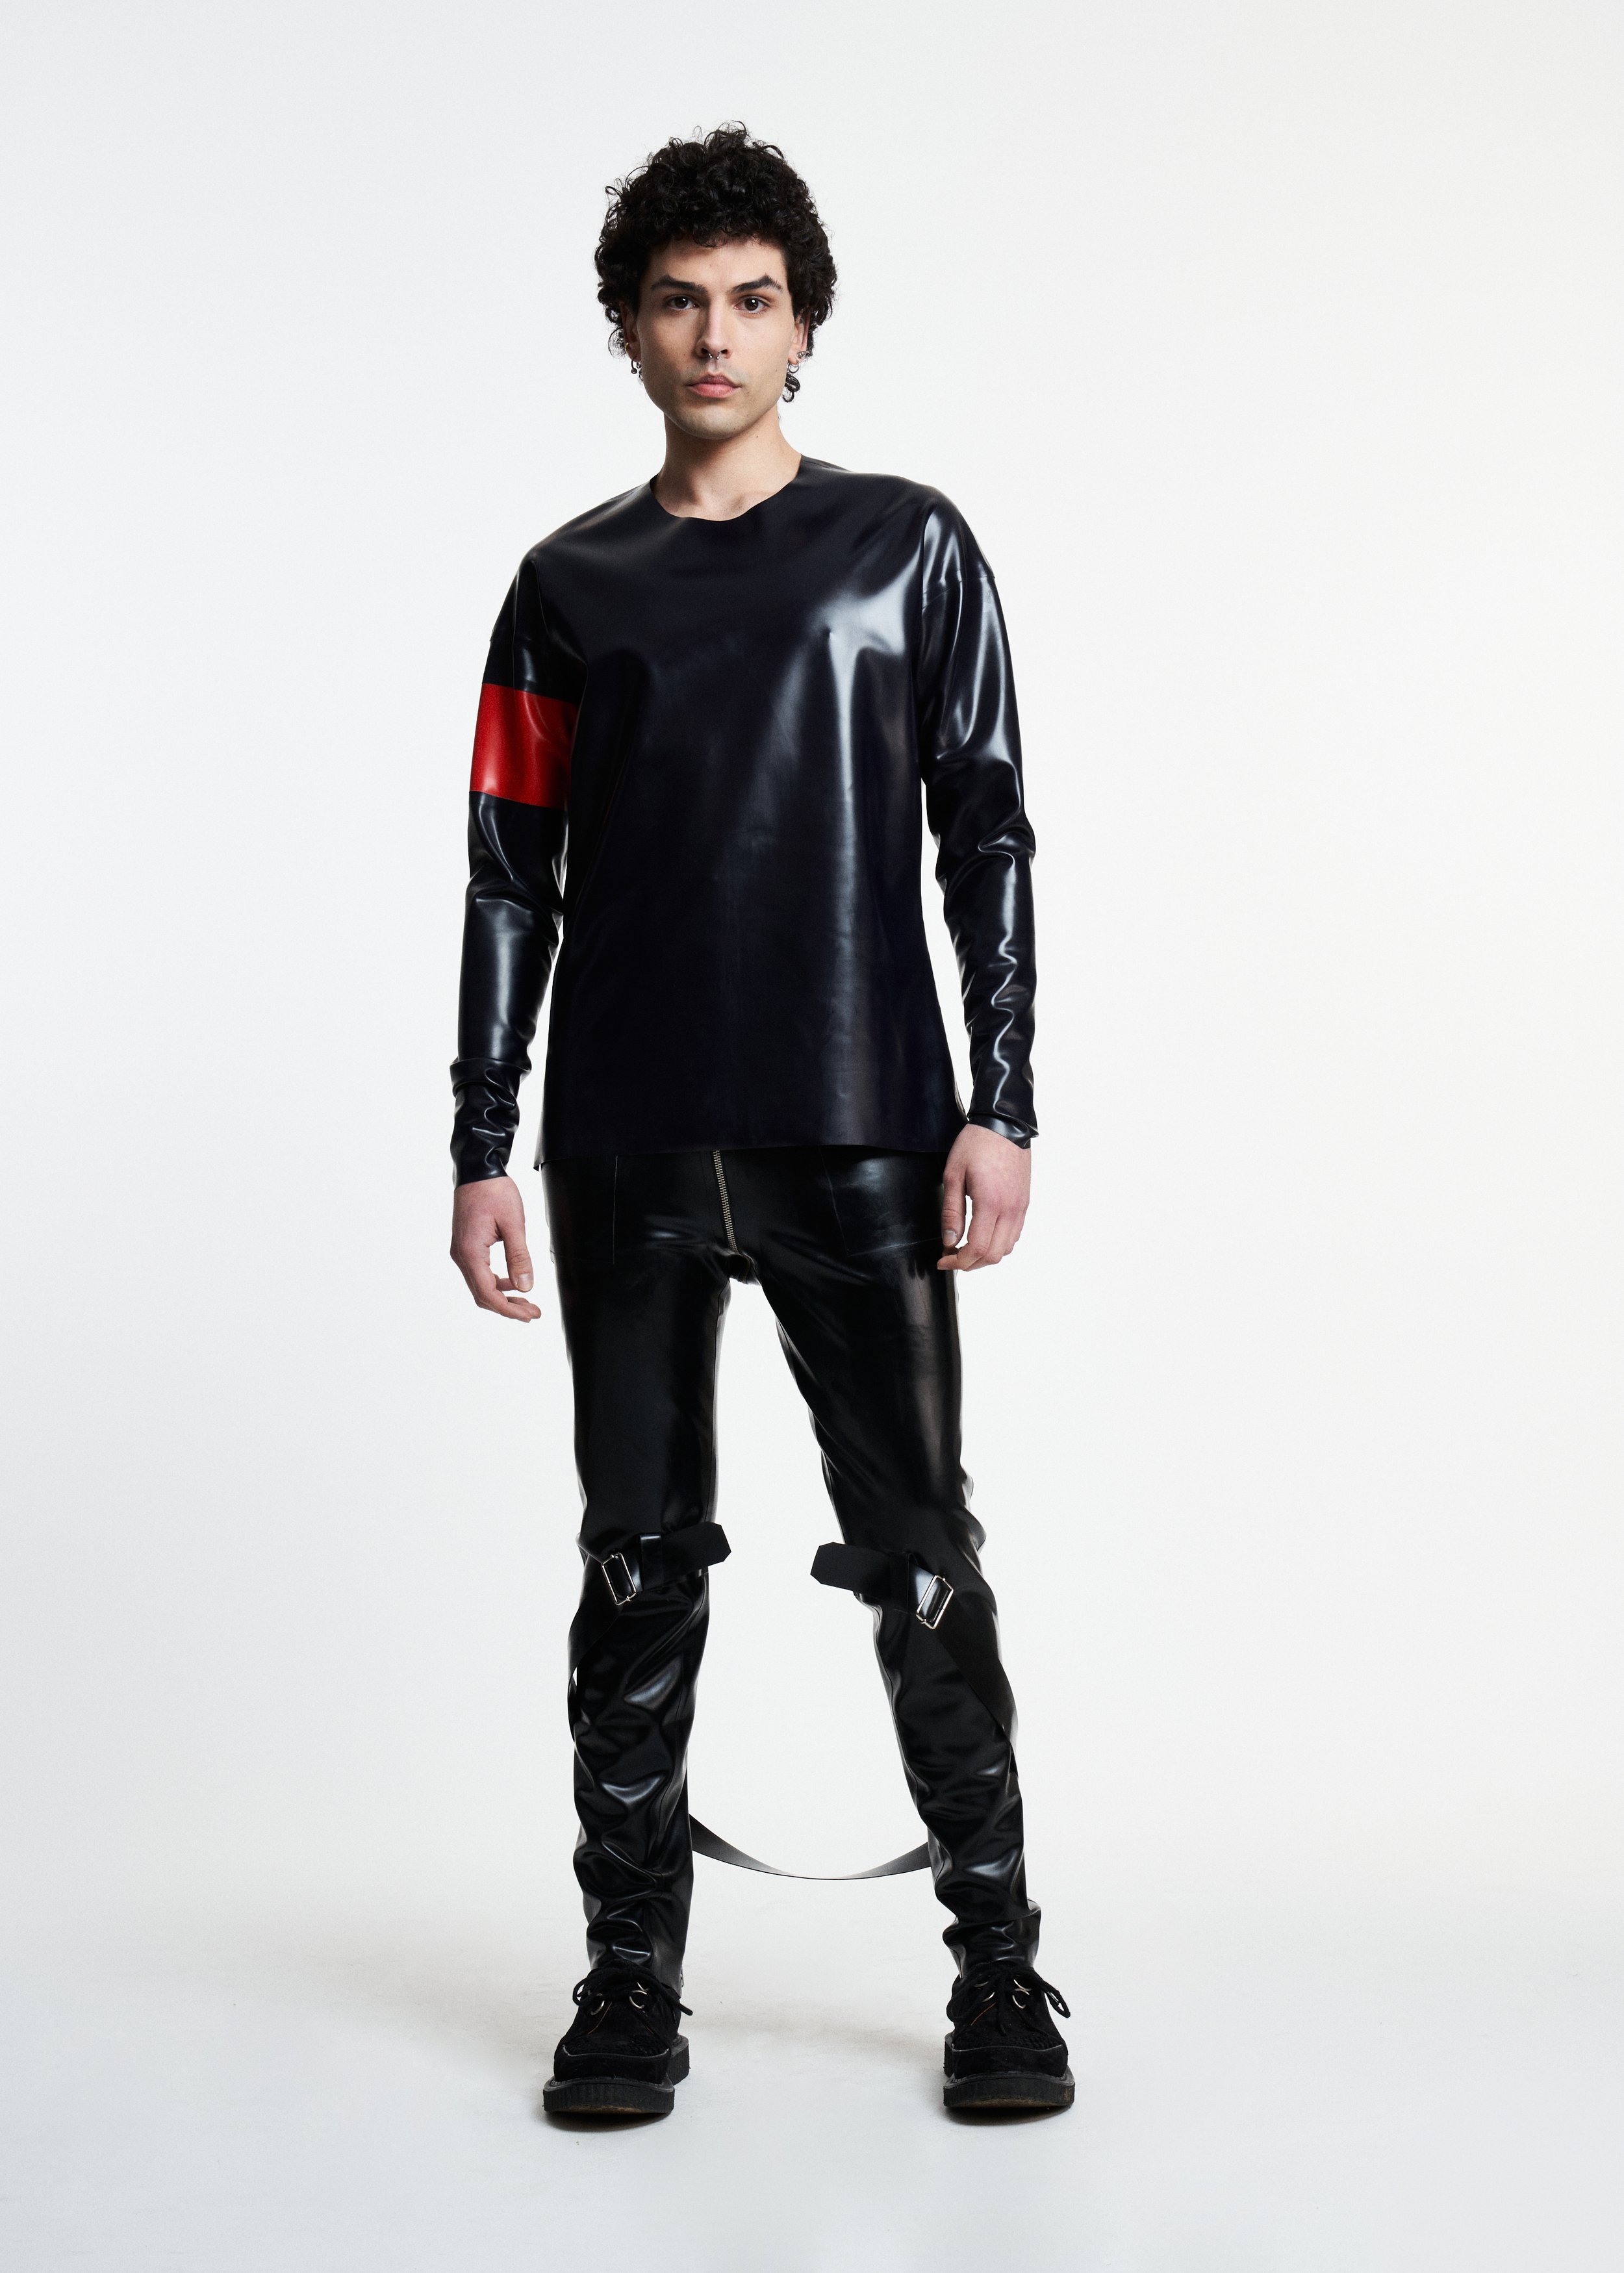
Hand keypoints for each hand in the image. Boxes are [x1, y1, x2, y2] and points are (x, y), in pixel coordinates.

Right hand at [451, 1174, 541, 1320]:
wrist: (477, 1170)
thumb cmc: (494, 1191)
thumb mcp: (513, 1224)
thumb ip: (519, 1257)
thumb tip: (525, 1286)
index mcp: (471, 1252)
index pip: (488, 1293)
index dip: (509, 1309)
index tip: (529, 1315)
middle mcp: (461, 1256)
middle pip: (482, 1295)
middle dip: (508, 1308)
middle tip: (532, 1313)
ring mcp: (461, 1252)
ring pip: (480, 1286)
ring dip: (503, 1296)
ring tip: (526, 1301)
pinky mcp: (466, 1247)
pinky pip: (479, 1273)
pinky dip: (496, 1282)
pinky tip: (513, 1281)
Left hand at [938, 1125, 1030, 1270]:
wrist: (1004, 1124)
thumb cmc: (976, 1144)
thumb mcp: (953, 1175)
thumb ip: (951, 1212)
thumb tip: (949, 1241)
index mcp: (990, 1203)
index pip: (977, 1249)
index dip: (957, 1262)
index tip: (943, 1260)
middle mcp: (1010, 1209)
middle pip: (994, 1255)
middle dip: (970, 1264)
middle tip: (951, 1256)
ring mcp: (1020, 1207)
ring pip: (1007, 1248)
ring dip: (985, 1255)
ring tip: (965, 1247)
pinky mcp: (1024, 1203)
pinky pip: (1014, 1234)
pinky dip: (998, 1243)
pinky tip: (982, 1234)